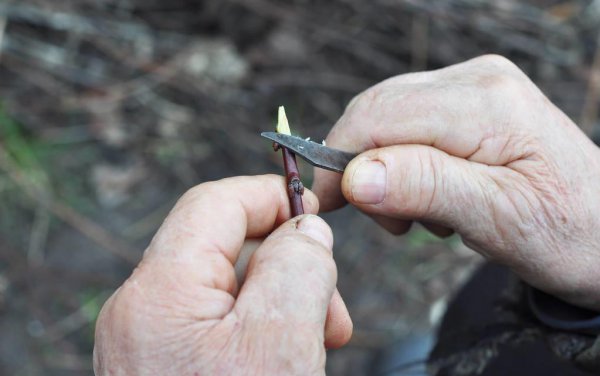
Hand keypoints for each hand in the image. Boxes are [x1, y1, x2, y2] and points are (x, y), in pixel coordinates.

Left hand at [94, 175, 351, 374]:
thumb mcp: (281, 343)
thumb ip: (298, 268)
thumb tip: (306, 229)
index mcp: (159, 292)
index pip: (214, 205)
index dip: (269, 196)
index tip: (315, 210)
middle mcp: (142, 311)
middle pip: (226, 247)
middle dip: (288, 265)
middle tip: (333, 310)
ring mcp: (149, 342)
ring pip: (229, 288)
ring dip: (282, 303)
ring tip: (319, 343)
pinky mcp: (164, 366)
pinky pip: (220, 326)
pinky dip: (262, 331)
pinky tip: (288, 360)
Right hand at [313, 55, 599, 309]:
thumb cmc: (565, 232)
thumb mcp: (497, 220)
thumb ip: (425, 188)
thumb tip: (354, 176)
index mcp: (487, 103)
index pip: (379, 117)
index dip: (341, 160)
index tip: (329, 207)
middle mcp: (477, 79)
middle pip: (378, 111)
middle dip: (363, 168)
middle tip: (391, 223)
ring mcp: (474, 84)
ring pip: (387, 118)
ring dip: (384, 170)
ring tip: (425, 216)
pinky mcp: (469, 100)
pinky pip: (407, 123)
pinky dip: (402, 164)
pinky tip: (434, 195)